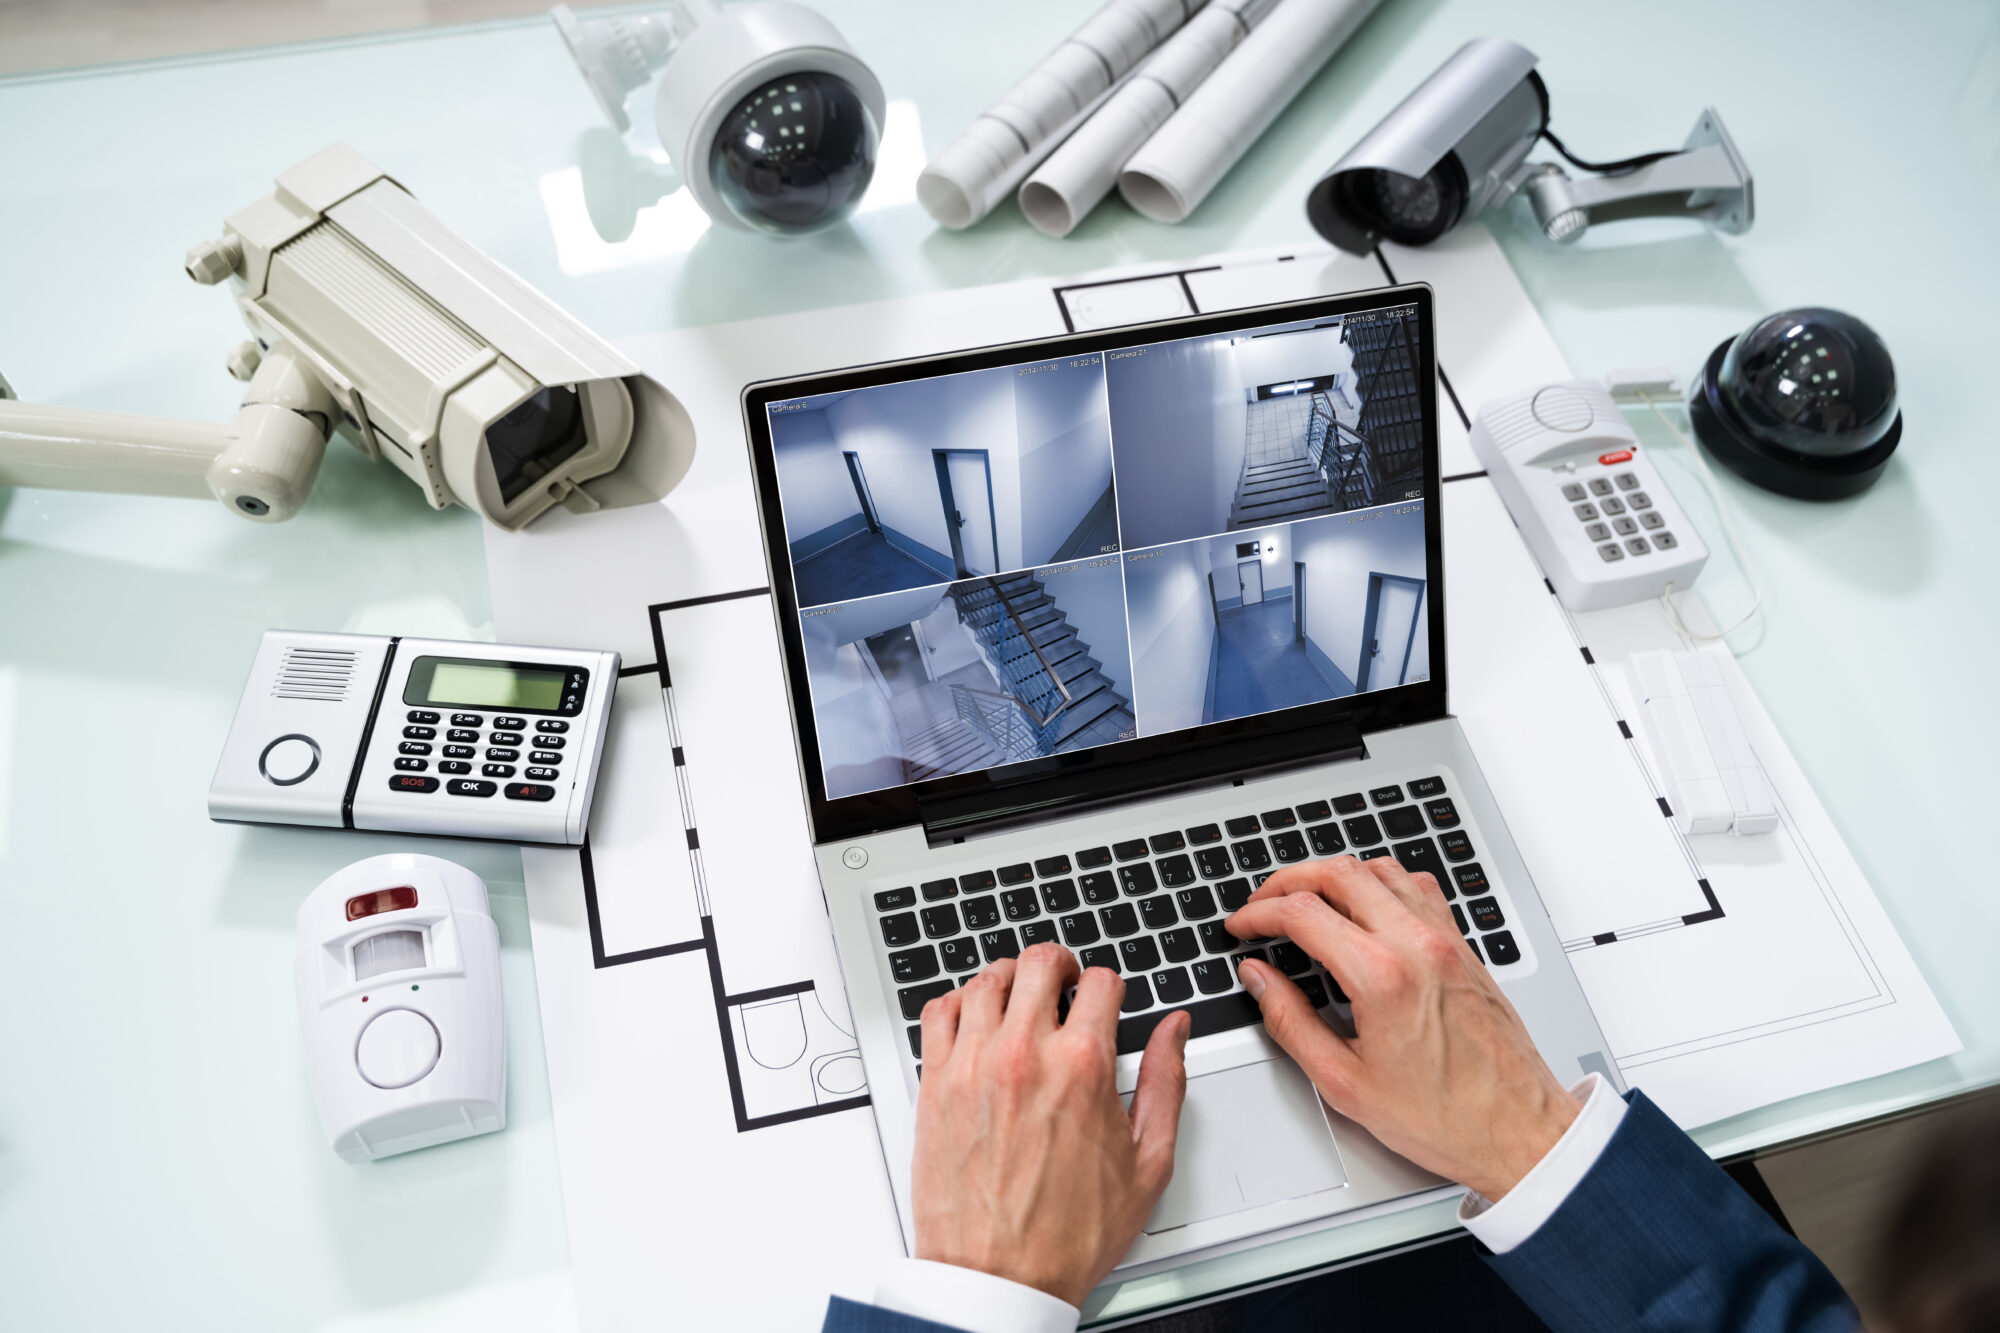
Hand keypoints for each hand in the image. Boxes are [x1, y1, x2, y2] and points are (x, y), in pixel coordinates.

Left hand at [911, 943, 1190, 1306]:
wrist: (1000, 1276)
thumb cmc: (1067, 1233)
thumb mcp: (1147, 1163)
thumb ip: (1167, 1084)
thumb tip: (1174, 1032)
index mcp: (1082, 1068)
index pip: (1099, 981)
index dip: (1109, 986)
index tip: (1105, 999)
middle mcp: (1024, 1055)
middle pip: (1039, 963)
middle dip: (1059, 965)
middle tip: (1063, 982)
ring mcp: (973, 1065)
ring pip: (986, 979)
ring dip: (1009, 979)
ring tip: (1020, 997)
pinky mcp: (935, 1083)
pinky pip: (938, 1012)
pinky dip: (958, 1002)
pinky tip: (974, 1018)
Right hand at [1227, 857, 1578, 1201]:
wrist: (1518, 1131)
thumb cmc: (1445, 1118)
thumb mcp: (1344, 1083)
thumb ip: (1291, 1022)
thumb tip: (1261, 980)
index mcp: (1382, 977)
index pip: (1303, 913)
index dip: (1259, 913)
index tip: (1242, 926)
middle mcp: (1417, 945)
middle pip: (1339, 873)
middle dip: (1288, 880)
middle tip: (1263, 904)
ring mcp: (1446, 940)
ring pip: (1381, 869)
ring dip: (1334, 875)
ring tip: (1307, 898)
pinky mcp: (1464, 948)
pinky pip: (1418, 887)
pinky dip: (1381, 882)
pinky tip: (1366, 906)